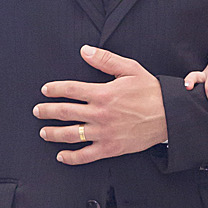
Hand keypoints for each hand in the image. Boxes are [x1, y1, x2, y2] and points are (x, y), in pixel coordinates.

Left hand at [34, 45, 168, 163]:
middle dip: (46, 111)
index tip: (45, 91)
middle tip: (38, 111)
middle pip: (64, 112)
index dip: (54, 89)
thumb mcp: (130, 69)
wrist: (169, 115)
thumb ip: (105, 59)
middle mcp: (99, 114)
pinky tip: (61, 155)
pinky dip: (71, 157)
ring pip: (71, 134)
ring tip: (44, 132)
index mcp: (102, 93)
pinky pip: (85, 155)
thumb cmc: (151, 92)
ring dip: (53, 133)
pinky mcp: (110, 148)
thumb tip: (85, 50)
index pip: (69, 90)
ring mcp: (104, 133)